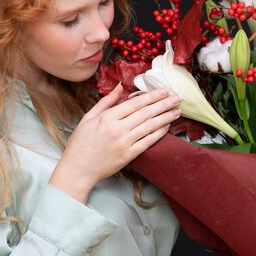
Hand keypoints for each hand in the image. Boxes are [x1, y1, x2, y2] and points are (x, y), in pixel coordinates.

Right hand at [49, 83, 180, 202]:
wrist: (77, 169)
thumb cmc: (80, 143)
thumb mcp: (89, 117)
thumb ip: (106, 101)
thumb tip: (119, 86)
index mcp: (107, 117)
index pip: (135, 103)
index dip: (152, 96)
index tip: (164, 90)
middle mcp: (117, 129)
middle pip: (146, 113)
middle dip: (164, 104)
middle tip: (177, 98)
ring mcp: (124, 143)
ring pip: (150, 126)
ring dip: (165, 117)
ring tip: (177, 111)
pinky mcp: (128, 155)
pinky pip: (148, 142)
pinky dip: (159, 133)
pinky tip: (167, 126)